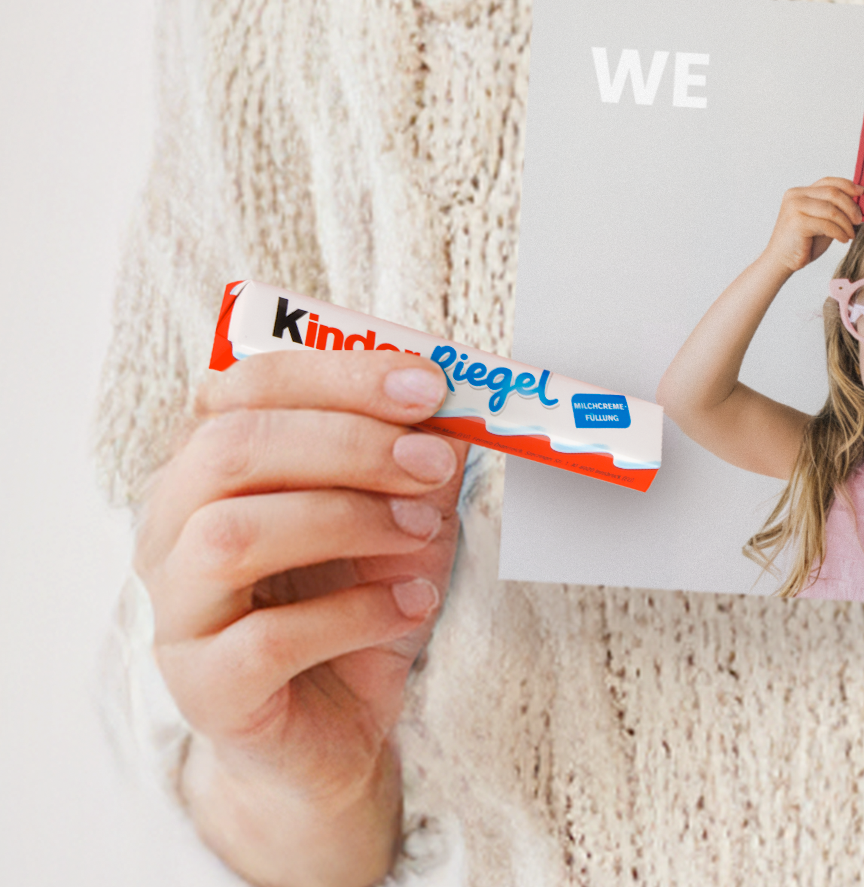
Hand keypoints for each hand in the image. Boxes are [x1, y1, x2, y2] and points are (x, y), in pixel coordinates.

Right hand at [135, 347, 468, 885]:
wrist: (337, 721)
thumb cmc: (359, 590)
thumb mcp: (405, 502)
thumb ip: (420, 444)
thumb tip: (458, 394)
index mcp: (210, 462)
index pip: (246, 385)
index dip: (339, 374)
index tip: (428, 385)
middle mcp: (172, 529)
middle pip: (231, 450)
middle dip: (348, 443)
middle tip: (432, 462)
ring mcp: (177, 612)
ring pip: (230, 537)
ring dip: (346, 521)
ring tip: (421, 534)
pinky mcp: (204, 690)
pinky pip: (266, 640)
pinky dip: (355, 613)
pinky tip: (408, 604)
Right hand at [764, 175, 863, 274]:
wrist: (781, 262)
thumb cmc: (804, 243)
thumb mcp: (822, 221)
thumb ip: (833, 209)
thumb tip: (858, 200)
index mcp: (800, 192)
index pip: (828, 182)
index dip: (847, 185)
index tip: (862, 192)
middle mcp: (796, 196)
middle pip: (832, 193)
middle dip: (851, 206)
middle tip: (859, 219)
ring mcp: (795, 208)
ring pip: (831, 210)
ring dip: (846, 223)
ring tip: (850, 234)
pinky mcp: (797, 222)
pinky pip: (827, 224)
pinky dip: (840, 232)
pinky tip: (843, 239)